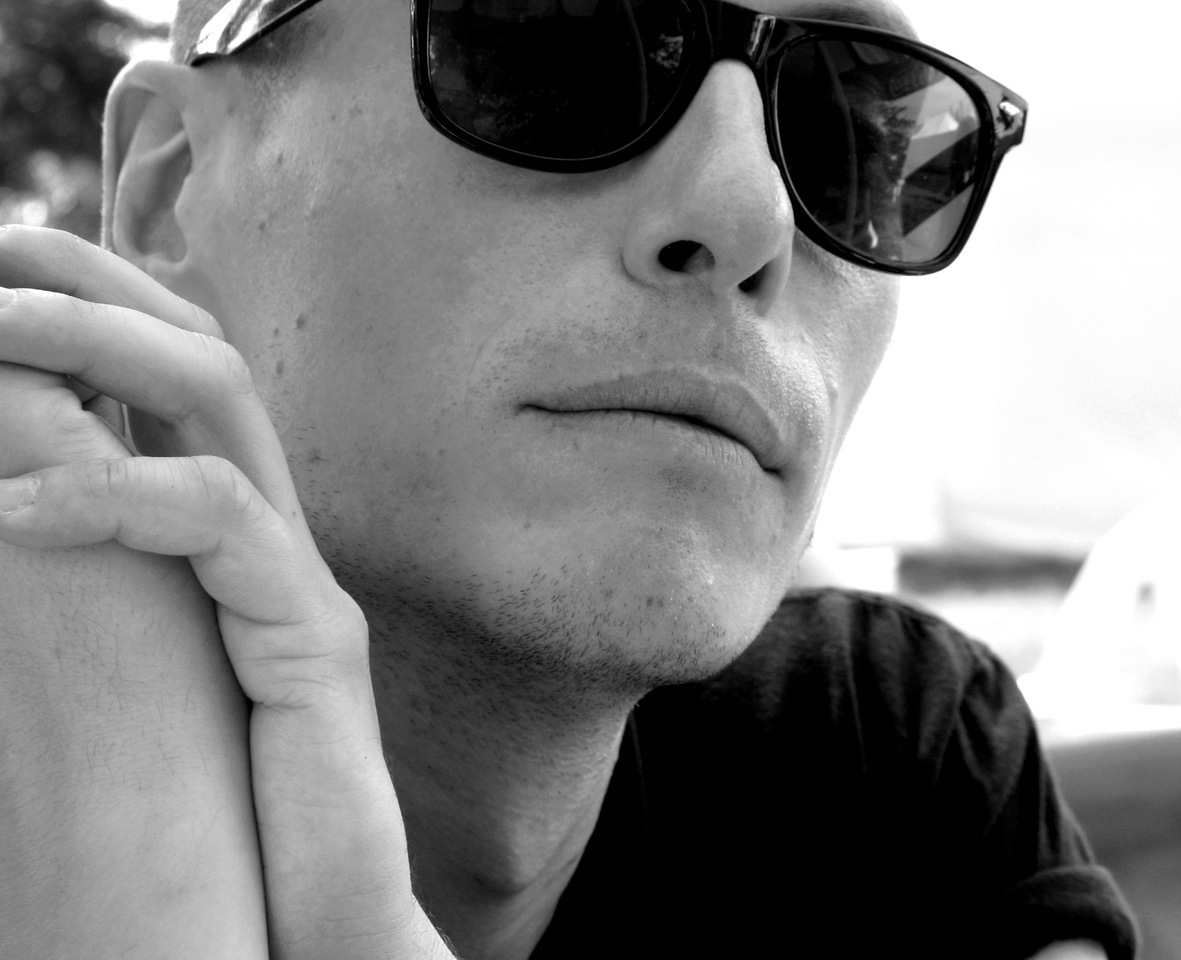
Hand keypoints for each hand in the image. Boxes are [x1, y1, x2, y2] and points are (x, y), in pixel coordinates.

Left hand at [0, 227, 448, 958]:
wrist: (314, 906)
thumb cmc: (213, 808)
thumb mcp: (133, 666)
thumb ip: (91, 581)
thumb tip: (8, 504)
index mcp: (228, 535)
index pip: (176, 377)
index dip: (98, 300)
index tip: (3, 266)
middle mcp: (274, 531)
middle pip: (209, 352)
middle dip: (100, 284)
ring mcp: (299, 575)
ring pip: (226, 403)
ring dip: (102, 347)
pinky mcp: (315, 637)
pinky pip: (220, 524)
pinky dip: (113, 495)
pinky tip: (15, 511)